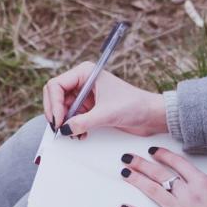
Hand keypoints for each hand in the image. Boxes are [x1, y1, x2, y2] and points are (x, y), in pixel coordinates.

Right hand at [42, 61, 166, 136]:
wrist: (151, 115)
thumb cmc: (134, 105)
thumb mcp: (106, 114)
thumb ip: (82, 122)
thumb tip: (64, 129)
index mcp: (85, 72)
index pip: (56, 86)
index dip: (54, 104)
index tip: (59, 121)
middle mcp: (82, 81)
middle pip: (55, 96)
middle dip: (56, 114)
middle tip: (60, 129)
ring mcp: (84, 95)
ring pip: (62, 108)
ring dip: (65, 123)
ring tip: (75, 133)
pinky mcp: (89, 107)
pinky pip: (71, 117)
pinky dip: (72, 126)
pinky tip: (81, 134)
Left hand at [118, 147, 206, 206]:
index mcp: (205, 185)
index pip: (180, 164)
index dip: (164, 155)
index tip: (153, 151)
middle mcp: (190, 195)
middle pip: (161, 174)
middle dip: (142, 164)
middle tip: (128, 158)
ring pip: (154, 191)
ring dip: (137, 180)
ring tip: (124, 172)